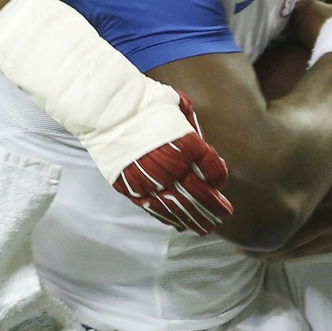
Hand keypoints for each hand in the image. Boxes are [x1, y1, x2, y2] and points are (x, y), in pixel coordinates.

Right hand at [112, 94, 232, 233]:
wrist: (108, 109)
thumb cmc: (145, 102)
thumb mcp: (179, 105)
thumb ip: (193, 129)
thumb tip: (202, 147)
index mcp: (188, 145)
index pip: (213, 170)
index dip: (218, 178)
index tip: (219, 182)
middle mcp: (172, 167)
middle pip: (200, 195)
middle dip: (214, 207)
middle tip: (223, 216)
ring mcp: (151, 180)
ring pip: (178, 207)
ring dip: (194, 219)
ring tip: (205, 228)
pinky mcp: (132, 188)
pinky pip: (154, 209)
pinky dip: (169, 218)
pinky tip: (179, 224)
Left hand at [255, 147, 331, 260]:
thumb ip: (311, 160)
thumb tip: (274, 151)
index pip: (294, 209)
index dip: (268, 214)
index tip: (244, 213)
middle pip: (293, 237)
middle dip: (265, 243)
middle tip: (237, 241)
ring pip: (301, 250)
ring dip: (275, 253)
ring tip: (249, 252)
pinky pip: (312, 253)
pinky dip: (292, 255)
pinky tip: (274, 255)